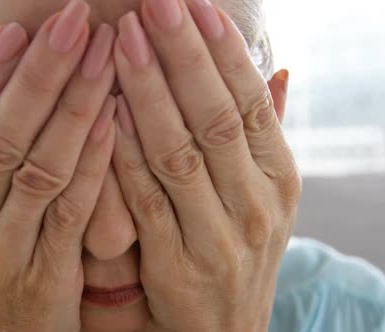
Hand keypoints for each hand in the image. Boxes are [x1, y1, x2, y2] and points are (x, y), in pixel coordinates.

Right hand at [0, 1, 116, 330]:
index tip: (21, 29)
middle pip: (0, 135)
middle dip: (40, 73)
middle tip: (74, 21)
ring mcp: (0, 253)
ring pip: (39, 166)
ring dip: (74, 105)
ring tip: (105, 53)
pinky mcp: (43, 279)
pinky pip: (72, 209)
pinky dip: (94, 160)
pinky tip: (116, 116)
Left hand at [110, 0, 298, 330]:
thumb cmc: (237, 250)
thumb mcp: (264, 195)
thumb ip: (263, 135)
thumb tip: (278, 71)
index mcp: (280, 177)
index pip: (250, 100)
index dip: (222, 50)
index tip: (193, 3)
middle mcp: (257, 203)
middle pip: (216, 116)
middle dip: (183, 55)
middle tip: (153, 4)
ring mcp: (218, 236)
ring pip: (178, 151)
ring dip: (148, 92)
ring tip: (122, 40)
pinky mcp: (177, 264)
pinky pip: (144, 198)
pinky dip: (124, 152)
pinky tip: (104, 110)